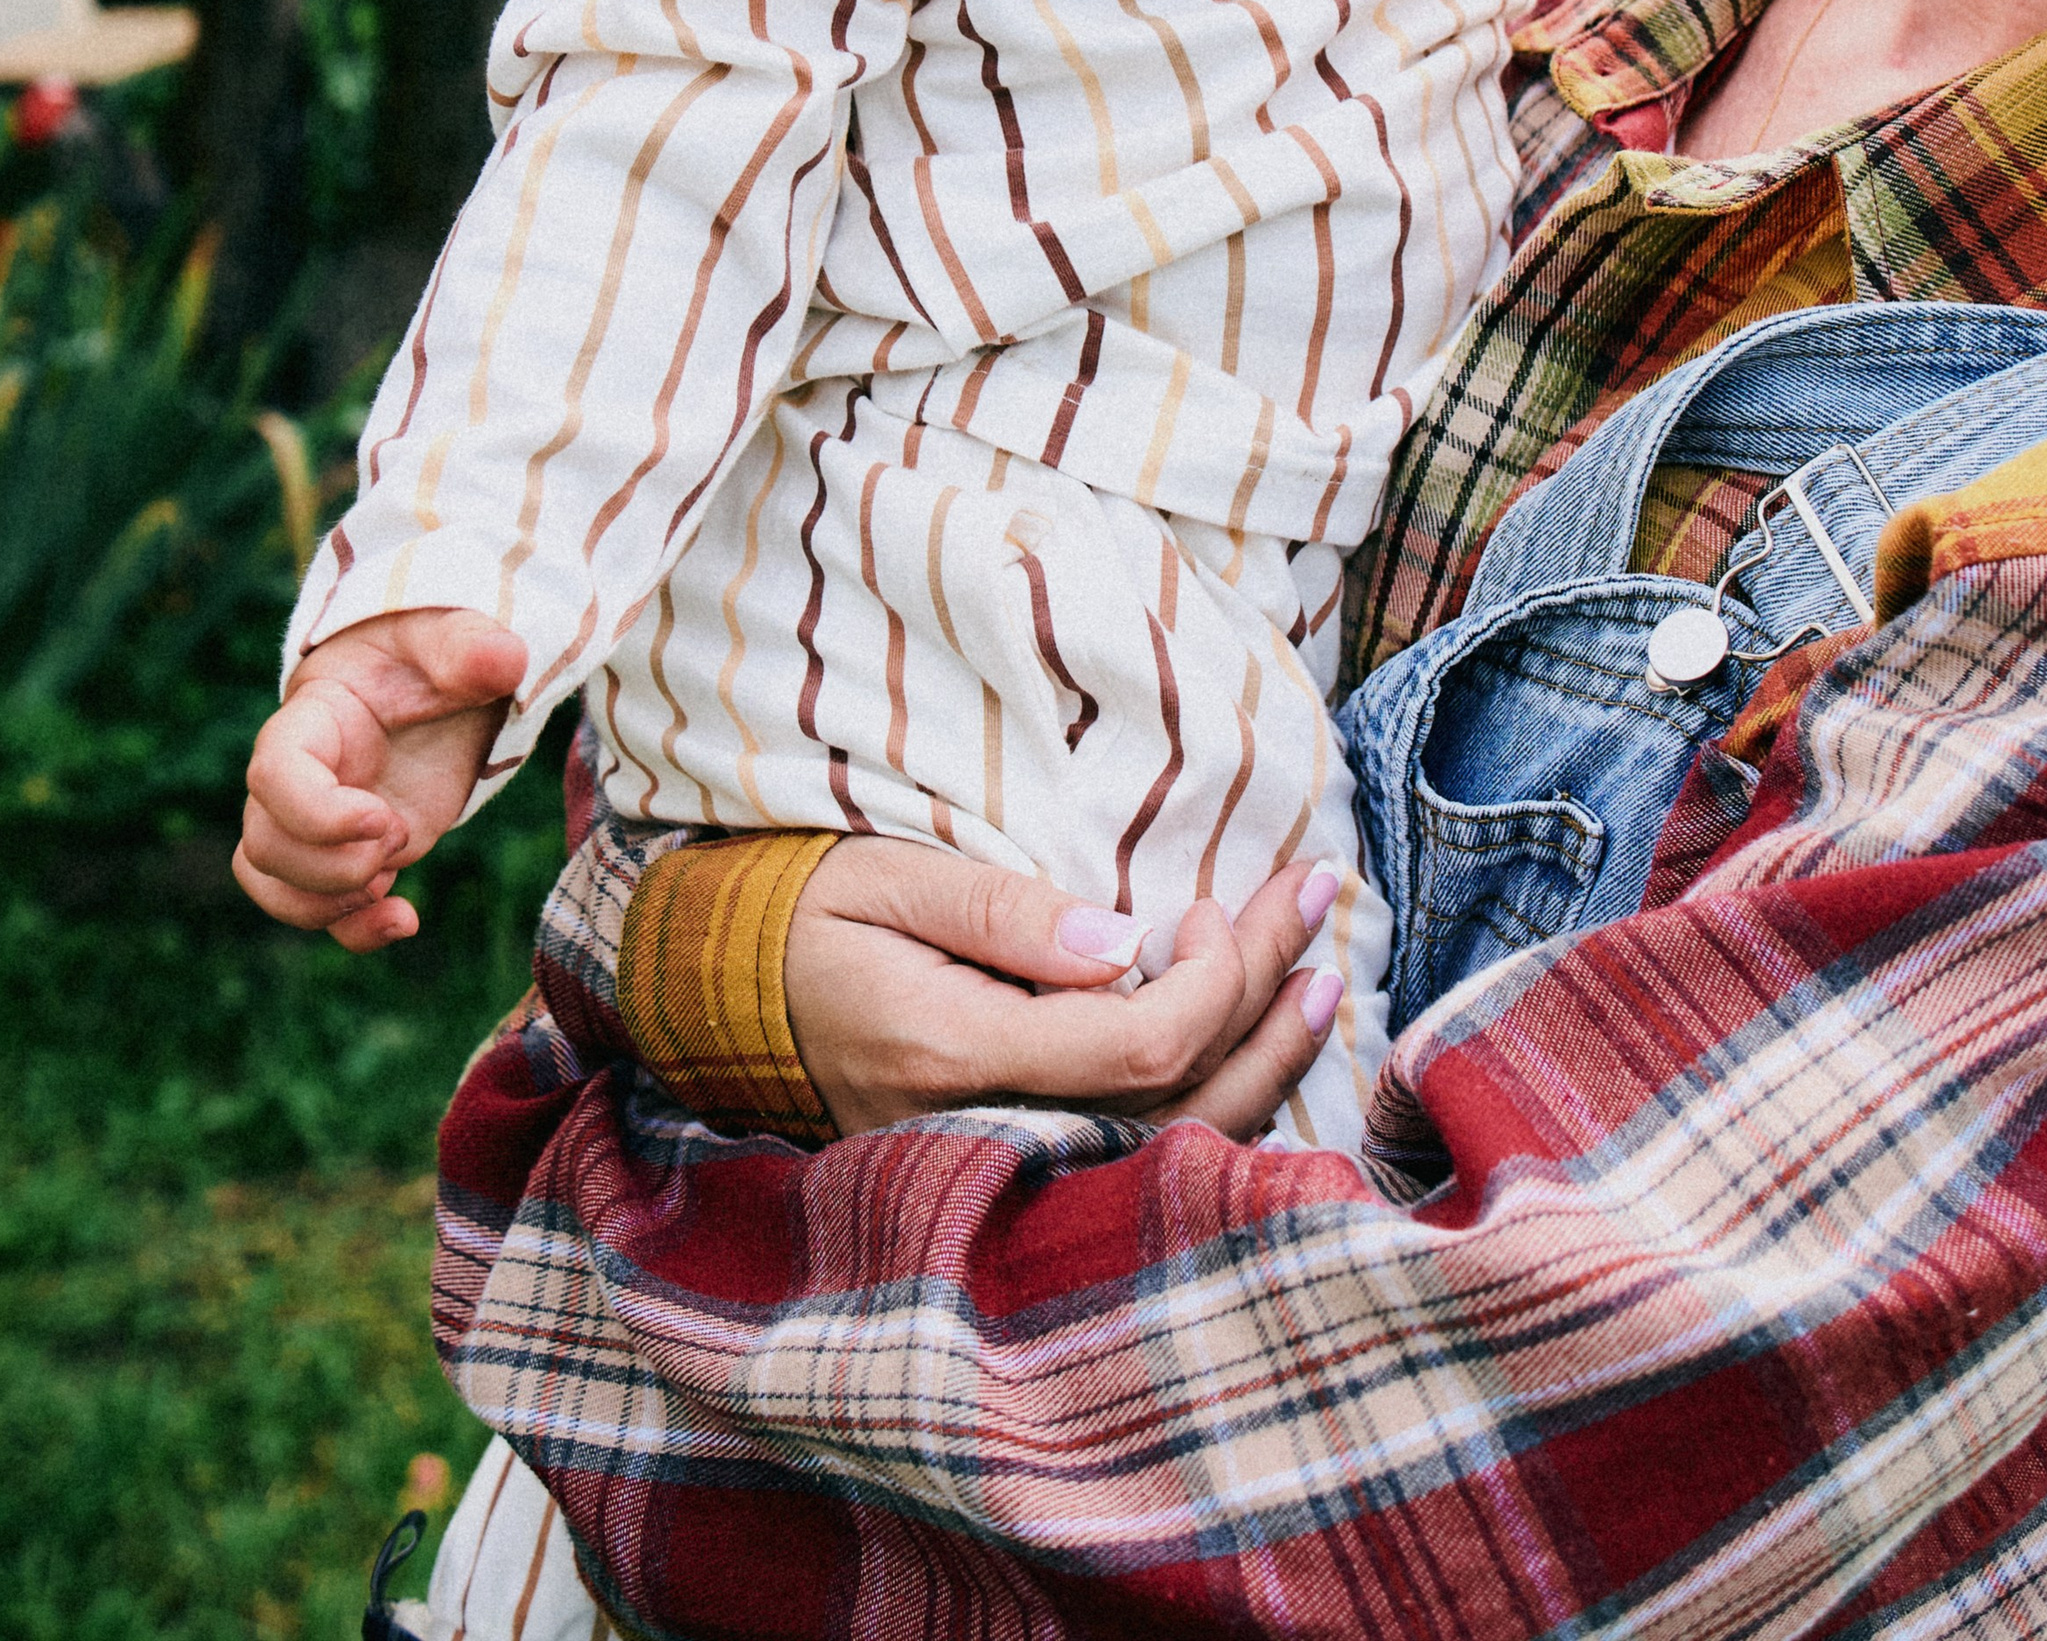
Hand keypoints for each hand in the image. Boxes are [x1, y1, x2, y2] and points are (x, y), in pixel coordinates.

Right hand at [233, 605, 527, 951]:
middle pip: (263, 843)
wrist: (439, 682)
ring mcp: (320, 823)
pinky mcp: (353, 854)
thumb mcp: (450, 636)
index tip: (384, 819)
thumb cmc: (431, 653)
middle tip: (397, 836)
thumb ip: (469, 646)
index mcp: (311, 721)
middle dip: (327, 865)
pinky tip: (406, 920)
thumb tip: (505, 658)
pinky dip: (354, 931)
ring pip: (274, 884)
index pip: (272, 775)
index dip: (316, 812)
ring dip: (326, 905)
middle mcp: (300, 778)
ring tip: (389, 886)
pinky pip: (321, 911)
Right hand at [781, 841, 1342, 1139]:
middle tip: (1320, 898)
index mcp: (952, 1053)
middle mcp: (985, 1132)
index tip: (1226, 900)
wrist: (725, 1001)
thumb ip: (1004, 911)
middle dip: (1269, 1004)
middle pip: (1179, 1102)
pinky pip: (1138, 1157)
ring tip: (1320, 979)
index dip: (1215, 978)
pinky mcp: (1011, 1170)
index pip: (1141, 1045)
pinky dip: (1216, 1103)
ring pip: (1170, 1147)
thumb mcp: (891, 876)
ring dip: (1264, 1062)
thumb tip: (1124, 941)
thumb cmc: (808, 916)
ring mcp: (998, 1166)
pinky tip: (1257, 1045)